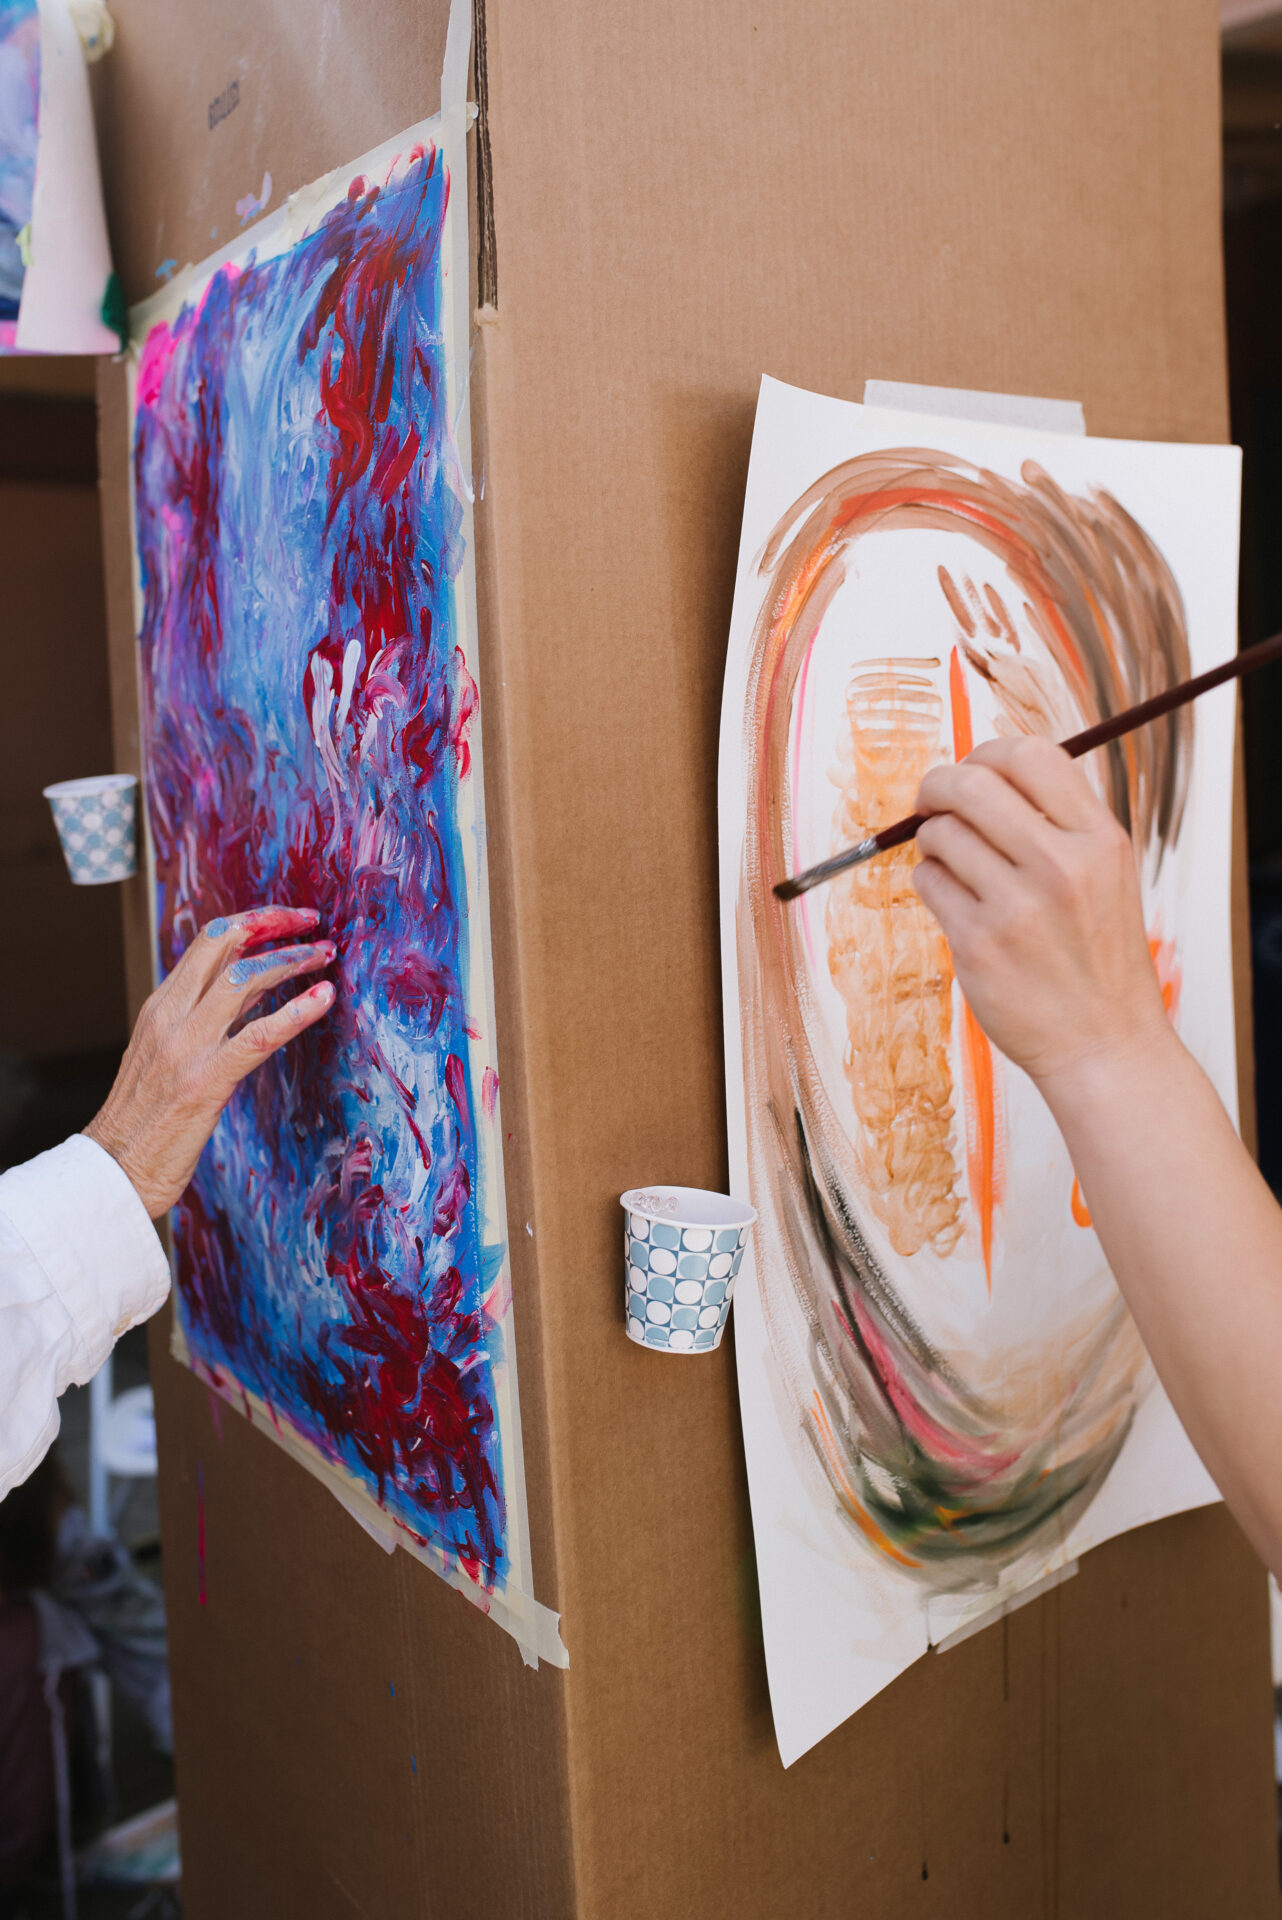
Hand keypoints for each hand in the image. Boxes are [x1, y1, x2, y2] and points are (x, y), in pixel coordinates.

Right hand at [84, 906, 335, 1217]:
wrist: (110, 1171)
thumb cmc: (143, 1122)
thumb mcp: (165, 1054)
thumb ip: (201, 1020)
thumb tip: (247, 989)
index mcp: (159, 1007)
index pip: (207, 942)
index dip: (252, 921)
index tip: (287, 918)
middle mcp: (170, 1017)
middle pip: (223, 944)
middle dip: (273, 924)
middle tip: (312, 922)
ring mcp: (185, 1048)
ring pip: (243, 980)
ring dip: (290, 960)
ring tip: (324, 956)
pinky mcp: (204, 1082)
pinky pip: (257, 1036)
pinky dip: (295, 1012)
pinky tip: (323, 998)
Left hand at [911, 736, 1172, 1090]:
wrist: (1104, 1044)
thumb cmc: (1097, 958)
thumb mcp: (1106, 875)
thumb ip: (1058, 822)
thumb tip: (985, 772)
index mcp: (1099, 839)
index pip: (1030, 754)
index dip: (987, 753)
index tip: (972, 771)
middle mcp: (1062, 866)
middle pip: (971, 784)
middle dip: (936, 786)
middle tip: (930, 802)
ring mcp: (1018, 907)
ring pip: (940, 834)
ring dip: (932, 842)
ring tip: (953, 865)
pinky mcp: (978, 944)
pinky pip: (928, 882)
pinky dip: (930, 884)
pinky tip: (955, 903)